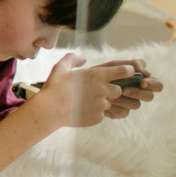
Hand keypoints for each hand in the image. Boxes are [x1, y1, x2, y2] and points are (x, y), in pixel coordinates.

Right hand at [30, 55, 153, 129]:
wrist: (49, 110)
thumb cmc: (54, 87)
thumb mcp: (60, 67)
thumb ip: (72, 59)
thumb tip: (82, 59)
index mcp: (98, 75)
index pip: (125, 71)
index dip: (126, 72)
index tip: (122, 74)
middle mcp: (103, 90)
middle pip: (119, 90)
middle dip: (111, 91)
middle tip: (97, 91)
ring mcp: (101, 105)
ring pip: (110, 103)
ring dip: (101, 103)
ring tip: (85, 102)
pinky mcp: (98, 117)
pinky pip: (101, 115)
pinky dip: (94, 113)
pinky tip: (81, 111)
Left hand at [100, 61, 163, 120]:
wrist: (81, 86)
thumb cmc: (99, 73)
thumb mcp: (113, 65)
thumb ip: (129, 64)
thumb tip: (144, 71)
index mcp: (140, 81)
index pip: (157, 85)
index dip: (153, 84)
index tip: (142, 82)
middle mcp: (138, 93)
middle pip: (150, 96)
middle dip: (139, 93)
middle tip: (125, 90)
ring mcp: (129, 104)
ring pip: (136, 105)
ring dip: (123, 99)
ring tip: (109, 94)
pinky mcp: (119, 112)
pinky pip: (123, 112)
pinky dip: (114, 106)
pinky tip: (105, 102)